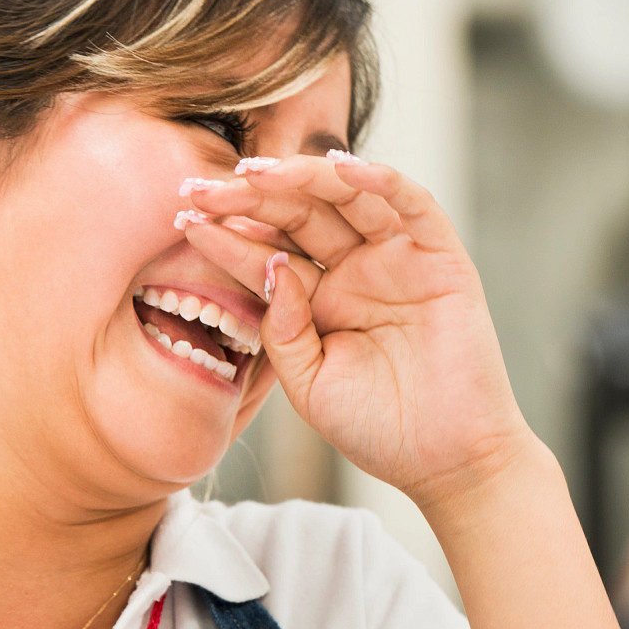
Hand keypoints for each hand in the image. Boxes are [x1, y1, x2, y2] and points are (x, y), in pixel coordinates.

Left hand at [177, 154, 533, 506]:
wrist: (447, 461)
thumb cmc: (378, 427)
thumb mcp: (308, 381)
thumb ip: (282, 329)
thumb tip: (271, 267)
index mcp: (320, 297)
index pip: (267, 252)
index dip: (226, 234)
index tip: (182, 217)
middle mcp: (355, 269)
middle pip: (298, 213)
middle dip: (250, 197)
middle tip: (201, 186)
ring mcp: (398, 258)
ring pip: (346, 197)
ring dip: (301, 177)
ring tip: (253, 172)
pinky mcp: (440, 256)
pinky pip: (411, 204)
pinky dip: (380, 179)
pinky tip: (341, 167)